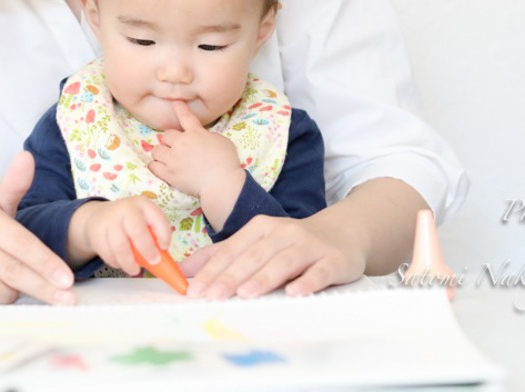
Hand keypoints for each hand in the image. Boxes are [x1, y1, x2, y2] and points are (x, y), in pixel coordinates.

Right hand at [0, 152, 75, 304]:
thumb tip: (27, 157)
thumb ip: (14, 183)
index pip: (19, 241)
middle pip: (10, 269)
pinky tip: (1, 296)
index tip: (67, 278)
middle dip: (42, 286)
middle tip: (67, 300)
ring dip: (14, 294)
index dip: (45, 262)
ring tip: (22, 289)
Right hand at [69, 196, 171, 274]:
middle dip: (148, 250)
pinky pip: (107, 253)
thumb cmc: (130, 222)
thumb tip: (165, 261)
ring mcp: (109, 219)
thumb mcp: (144, 220)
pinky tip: (121, 264)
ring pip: (120, 246)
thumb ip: (155, 235)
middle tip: (153, 262)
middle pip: (137, 231)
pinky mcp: (95, 232)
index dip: (163, 234)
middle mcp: (125, 208)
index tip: (165, 248)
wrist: (99, 216)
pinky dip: (116, 262)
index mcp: (142, 204)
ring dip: (129, 263)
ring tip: (134, 270)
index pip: (157, 218)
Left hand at [149, 100, 244, 226]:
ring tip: (167, 158)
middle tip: (176, 148)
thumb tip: (201, 137)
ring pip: (156, 150)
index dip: (179, 108)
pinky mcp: (169, 174)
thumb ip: (207, 136)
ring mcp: (173, 159)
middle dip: (170, 141)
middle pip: (166, 136)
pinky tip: (159, 167)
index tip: (175, 101)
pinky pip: (153, 166)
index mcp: (196, 133)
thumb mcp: (221, 141)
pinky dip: (155, 165)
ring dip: (161, 153)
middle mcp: (181, 143)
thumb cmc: (226, 162)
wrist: (221, 183)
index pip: (185, 117)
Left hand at [180, 212, 367, 299]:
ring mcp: (309, 245)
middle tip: (213, 296)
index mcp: (260, 228)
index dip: (212, 271)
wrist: (341, 233)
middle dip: (231, 276)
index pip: (232, 250)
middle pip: (254, 256)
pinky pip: (319, 271)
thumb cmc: (292, 243)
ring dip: (264, 277)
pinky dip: (307, 281)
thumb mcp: (256, 243)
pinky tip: (294, 292)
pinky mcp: (333, 259)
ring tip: (246, 294)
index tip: (195, 290)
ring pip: (283, 262)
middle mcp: (283, 233)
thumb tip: (183, 271)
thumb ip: (221, 256)